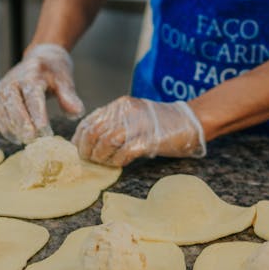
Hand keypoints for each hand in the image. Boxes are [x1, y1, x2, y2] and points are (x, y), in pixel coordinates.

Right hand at [0, 43, 83, 143]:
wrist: (40, 57)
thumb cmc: (54, 72)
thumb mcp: (65, 81)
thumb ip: (69, 97)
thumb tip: (77, 113)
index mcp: (32, 74)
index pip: (33, 96)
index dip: (38, 115)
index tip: (44, 132)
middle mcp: (13, 80)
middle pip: (14, 104)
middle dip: (22, 124)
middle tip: (32, 140)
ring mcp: (1, 87)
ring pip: (2, 110)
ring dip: (12, 128)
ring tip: (25, 142)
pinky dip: (3, 127)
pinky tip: (15, 137)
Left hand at [73, 96, 205, 166]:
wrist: (189, 122)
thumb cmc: (160, 124)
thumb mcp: (133, 117)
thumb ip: (114, 124)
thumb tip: (90, 142)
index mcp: (120, 106)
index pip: (90, 121)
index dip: (80, 138)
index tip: (79, 150)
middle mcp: (127, 112)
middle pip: (95, 131)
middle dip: (87, 150)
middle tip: (90, 160)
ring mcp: (138, 124)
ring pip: (106, 142)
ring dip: (102, 157)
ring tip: (105, 163)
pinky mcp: (149, 139)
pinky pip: (124, 152)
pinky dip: (118, 161)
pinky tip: (120, 164)